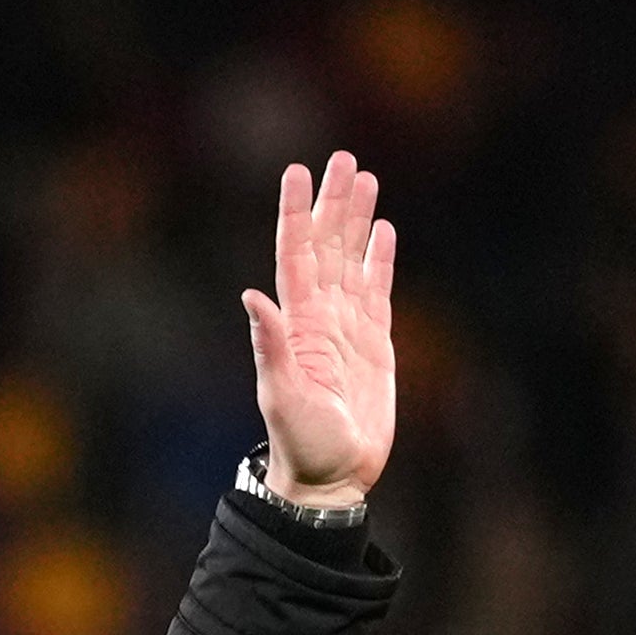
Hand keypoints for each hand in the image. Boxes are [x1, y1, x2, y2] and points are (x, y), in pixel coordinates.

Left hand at [243, 152, 401, 503]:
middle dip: (333, 202)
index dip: (296, 213)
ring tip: (364, 178)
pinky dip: (380, 259)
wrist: (331, 476)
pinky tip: (383, 231)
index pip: (296, 254)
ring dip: (357, 220)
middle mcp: (319, 317)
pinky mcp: (374, 343)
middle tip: (342, 158)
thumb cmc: (301, 442)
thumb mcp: (282, 395)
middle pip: (328, 246)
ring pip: (352, 259)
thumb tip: (252, 296)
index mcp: (296, 323)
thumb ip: (270, 345)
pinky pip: (378, 289)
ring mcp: (347, 327)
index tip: (297, 171)